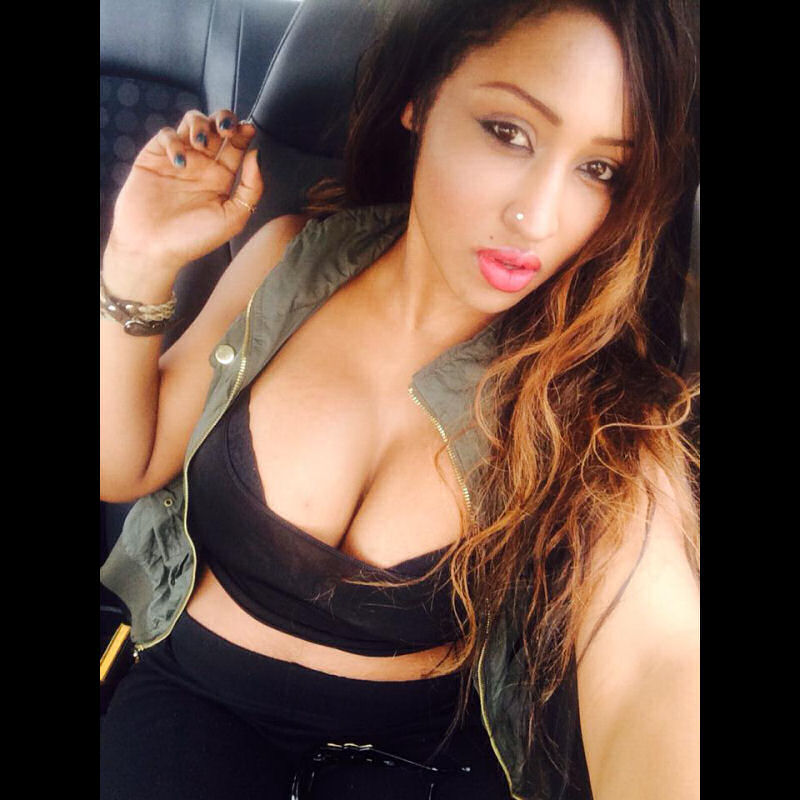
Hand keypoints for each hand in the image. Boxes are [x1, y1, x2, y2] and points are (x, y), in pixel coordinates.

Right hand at [106, 109, 263, 275]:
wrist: (154, 249)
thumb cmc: (194, 240)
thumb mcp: (234, 218)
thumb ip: (251, 187)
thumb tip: (257, 155)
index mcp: (222, 178)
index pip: (236, 146)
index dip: (243, 134)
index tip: (249, 130)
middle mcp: (202, 166)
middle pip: (216, 128)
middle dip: (224, 120)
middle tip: (227, 129)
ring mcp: (179, 159)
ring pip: (192, 123)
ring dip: (200, 124)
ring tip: (201, 144)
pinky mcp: (155, 157)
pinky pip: (167, 135)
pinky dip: (174, 141)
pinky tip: (179, 162)